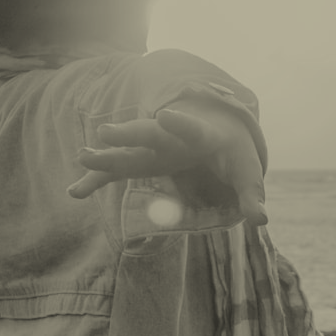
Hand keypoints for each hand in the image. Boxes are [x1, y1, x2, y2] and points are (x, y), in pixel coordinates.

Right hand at [68, 106, 267, 225]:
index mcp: (202, 136)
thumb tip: (260, 220)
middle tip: (105, 132)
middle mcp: (173, 138)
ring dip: (106, 155)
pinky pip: (117, 171)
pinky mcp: (144, 162)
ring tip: (81, 157)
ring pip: (128, 150)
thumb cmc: (234, 152)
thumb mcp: (247, 171)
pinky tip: (75, 192)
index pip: (191, 129)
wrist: (217, 128)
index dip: (180, 123)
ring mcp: (155, 149)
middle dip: (128, 133)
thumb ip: (252, 195)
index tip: (165, 115)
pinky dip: (98, 179)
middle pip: (149, 134)